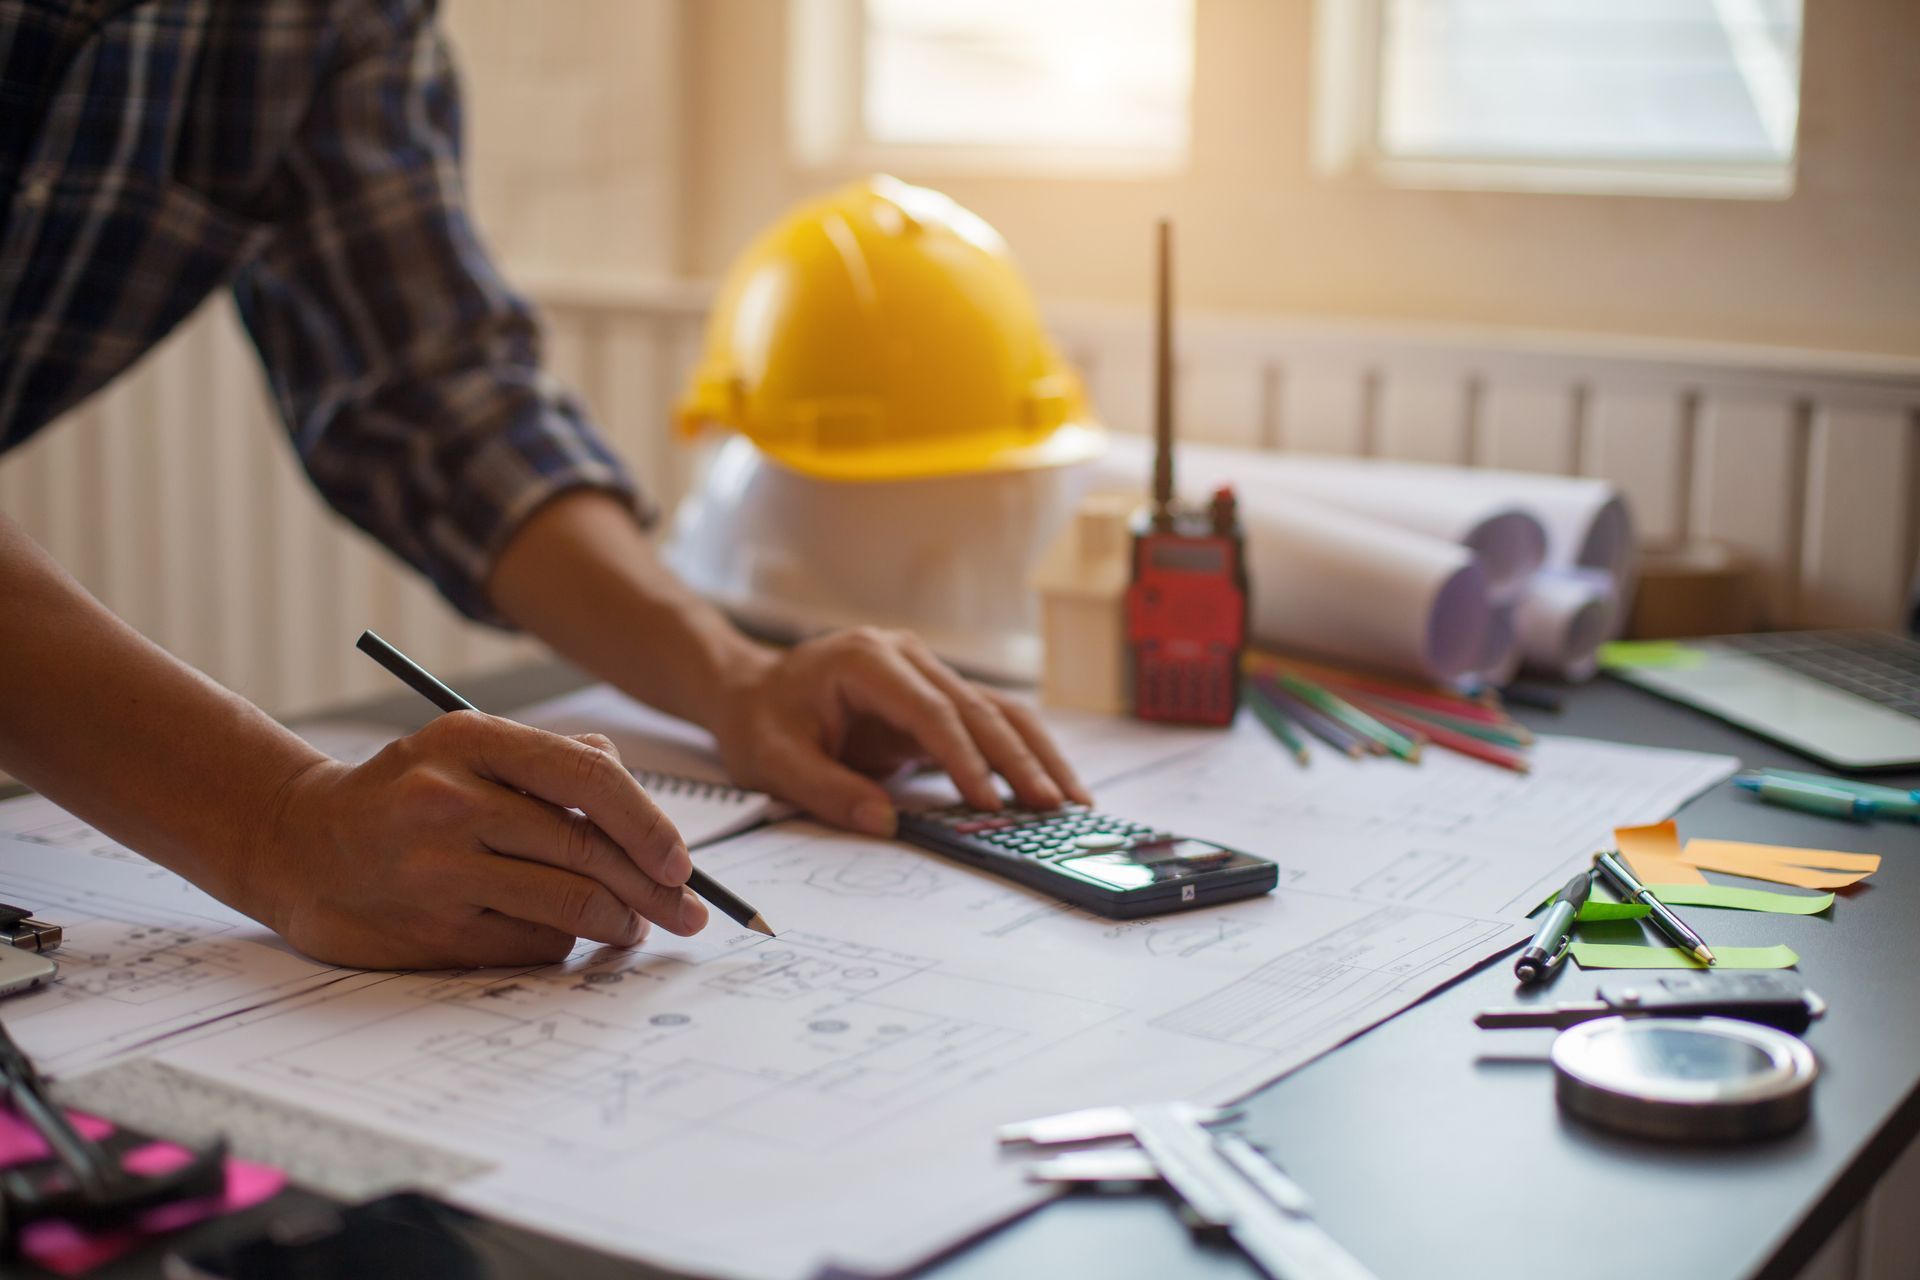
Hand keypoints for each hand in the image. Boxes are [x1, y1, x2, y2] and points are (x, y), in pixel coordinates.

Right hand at [262, 713, 707, 967]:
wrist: (297, 844)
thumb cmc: (407, 794)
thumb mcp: (469, 748)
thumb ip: (556, 762)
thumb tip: (643, 810)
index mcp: (470, 740)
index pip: (589, 778)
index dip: (650, 824)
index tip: (683, 862)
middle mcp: (451, 801)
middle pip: (587, 851)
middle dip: (654, 890)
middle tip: (688, 912)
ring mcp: (436, 870)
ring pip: (569, 904)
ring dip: (619, 923)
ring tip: (633, 926)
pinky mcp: (430, 932)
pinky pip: (531, 944)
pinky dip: (564, 942)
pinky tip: (564, 933)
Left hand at [713, 628, 1090, 836]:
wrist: (751, 690)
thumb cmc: (760, 720)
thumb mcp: (773, 760)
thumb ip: (826, 789)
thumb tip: (884, 824)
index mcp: (867, 660)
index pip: (930, 708)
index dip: (963, 755)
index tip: (987, 800)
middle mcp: (908, 658)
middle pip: (977, 707)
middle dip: (1018, 760)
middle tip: (1053, 806)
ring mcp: (927, 673)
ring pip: (997, 712)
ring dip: (1036, 755)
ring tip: (1071, 800)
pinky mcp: (936, 699)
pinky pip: (987, 725)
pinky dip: (1020, 755)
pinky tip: (1048, 787)